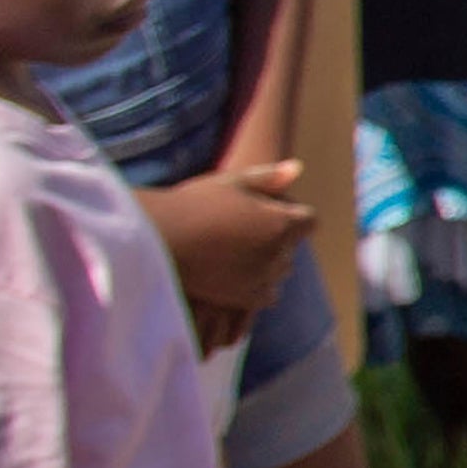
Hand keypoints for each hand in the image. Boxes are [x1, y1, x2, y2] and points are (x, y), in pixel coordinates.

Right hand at [142, 161, 312, 341]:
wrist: (156, 241)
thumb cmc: (192, 204)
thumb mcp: (232, 182)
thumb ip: (268, 178)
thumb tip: (298, 168)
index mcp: (280, 223)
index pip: (309, 220)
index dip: (292, 214)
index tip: (268, 211)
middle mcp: (277, 253)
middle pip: (293, 245)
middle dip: (278, 236)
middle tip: (242, 227)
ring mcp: (263, 278)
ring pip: (282, 270)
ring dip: (269, 261)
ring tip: (235, 248)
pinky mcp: (245, 299)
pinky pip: (269, 294)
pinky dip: (259, 284)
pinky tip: (237, 271)